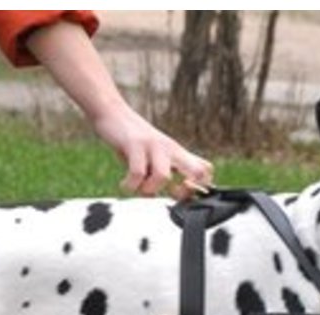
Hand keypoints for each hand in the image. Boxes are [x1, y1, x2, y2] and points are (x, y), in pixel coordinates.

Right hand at [92, 101, 212, 197]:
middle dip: (185, 191)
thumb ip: (166, 173)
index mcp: (178, 153)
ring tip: (138, 188)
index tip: (182, 194)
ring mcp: (154, 145)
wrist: (113, 113)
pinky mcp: (135, 144)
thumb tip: (167, 196)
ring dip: (148, 190)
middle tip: (168, 194)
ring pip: (163, 176)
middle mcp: (170, 149)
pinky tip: (124, 184)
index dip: (200, 188)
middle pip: (196, 171)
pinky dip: (130, 185)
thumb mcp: (156, 155)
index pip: (205, 170)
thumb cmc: (134, 140)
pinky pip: (137, 172)